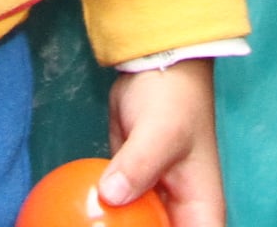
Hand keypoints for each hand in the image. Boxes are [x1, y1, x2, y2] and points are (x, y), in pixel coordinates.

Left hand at [103, 56, 224, 225]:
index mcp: (202, 212)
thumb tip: (110, 196)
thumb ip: (138, 166)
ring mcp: (155, 205)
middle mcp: (181, 214)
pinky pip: (117, 218)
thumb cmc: (172, 100)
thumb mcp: (160, 132)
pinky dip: (102, 223)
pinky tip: (75, 222)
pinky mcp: (131, 191)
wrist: (156, 66)